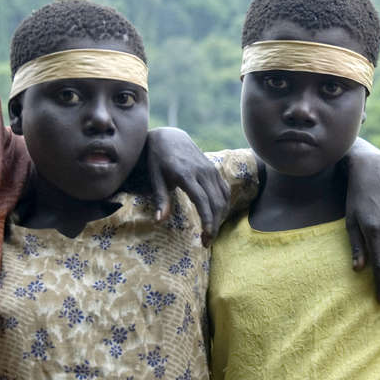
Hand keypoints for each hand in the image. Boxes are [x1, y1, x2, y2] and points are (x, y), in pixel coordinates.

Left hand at [143, 128, 229, 244]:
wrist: (170, 136)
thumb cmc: (158, 158)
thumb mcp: (155, 177)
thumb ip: (160, 199)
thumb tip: (160, 221)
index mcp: (186, 174)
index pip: (202, 200)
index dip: (207, 219)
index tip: (207, 235)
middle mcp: (202, 172)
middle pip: (215, 202)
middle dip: (214, 224)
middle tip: (207, 242)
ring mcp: (210, 170)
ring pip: (223, 198)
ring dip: (220, 217)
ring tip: (210, 233)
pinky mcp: (214, 170)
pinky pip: (224, 190)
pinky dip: (223, 206)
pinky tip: (217, 217)